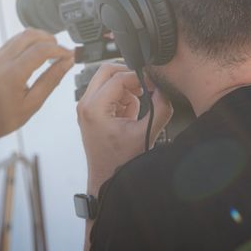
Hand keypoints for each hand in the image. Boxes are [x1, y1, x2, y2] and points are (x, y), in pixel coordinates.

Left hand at [0, 29, 73, 150]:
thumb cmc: (2, 118)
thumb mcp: (32, 104)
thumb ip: (51, 80)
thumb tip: (66, 63)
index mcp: (12, 74)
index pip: (41, 50)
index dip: (59, 49)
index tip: (69, 55)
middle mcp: (1, 61)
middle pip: (31, 35)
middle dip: (50, 39)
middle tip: (59, 52)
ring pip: (20, 36)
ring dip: (38, 40)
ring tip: (48, 54)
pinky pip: (11, 44)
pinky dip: (25, 46)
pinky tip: (31, 59)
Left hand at [76, 63, 172, 193]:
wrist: (106, 180)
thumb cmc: (120, 162)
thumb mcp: (145, 134)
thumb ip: (159, 109)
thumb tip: (164, 89)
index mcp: (94, 108)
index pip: (118, 77)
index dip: (139, 77)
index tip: (153, 84)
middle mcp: (85, 104)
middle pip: (107, 71)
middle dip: (129, 76)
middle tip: (145, 88)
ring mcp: (85, 107)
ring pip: (106, 80)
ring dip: (125, 88)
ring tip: (136, 109)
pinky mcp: (90, 111)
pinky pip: (106, 91)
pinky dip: (120, 97)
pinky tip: (128, 115)